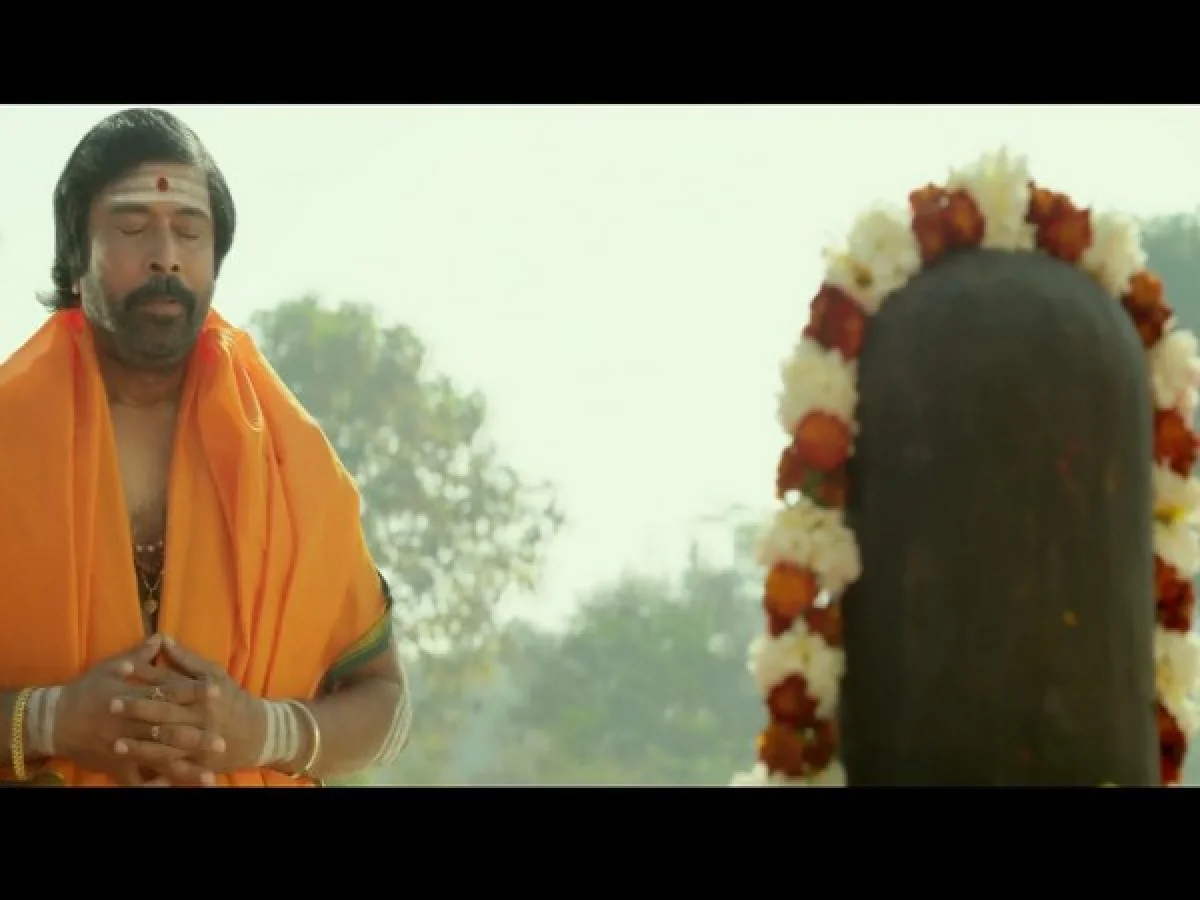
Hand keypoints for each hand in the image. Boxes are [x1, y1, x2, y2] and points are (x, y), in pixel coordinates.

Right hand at [54, 635, 206, 785]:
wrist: (53, 721)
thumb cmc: (84, 692)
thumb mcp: (110, 668)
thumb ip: (140, 655)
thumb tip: (162, 636)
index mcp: (133, 698)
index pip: (169, 694)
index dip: (194, 692)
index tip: (218, 691)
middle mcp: (131, 725)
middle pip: (169, 732)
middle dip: (196, 739)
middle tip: (223, 743)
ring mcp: (124, 748)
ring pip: (158, 760)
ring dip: (184, 769)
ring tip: (209, 777)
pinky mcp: (116, 766)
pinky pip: (137, 780)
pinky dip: (154, 785)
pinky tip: (173, 789)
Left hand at [113, 636, 263, 784]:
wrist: (259, 733)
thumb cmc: (232, 699)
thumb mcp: (215, 674)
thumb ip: (186, 659)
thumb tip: (162, 639)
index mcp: (204, 693)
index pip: (172, 684)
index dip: (147, 677)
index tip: (123, 670)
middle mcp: (201, 717)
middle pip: (166, 714)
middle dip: (138, 710)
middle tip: (112, 704)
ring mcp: (200, 742)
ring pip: (167, 744)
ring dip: (141, 745)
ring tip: (116, 744)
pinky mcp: (199, 763)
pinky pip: (175, 768)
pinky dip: (157, 771)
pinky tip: (138, 770)